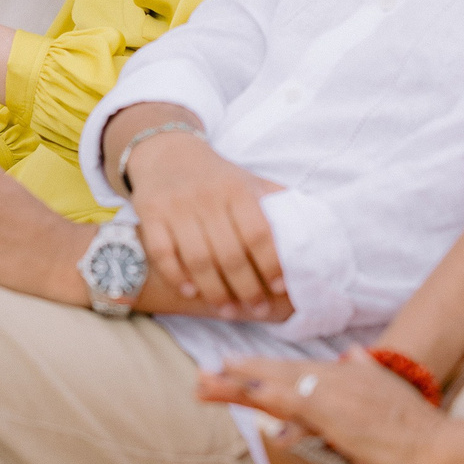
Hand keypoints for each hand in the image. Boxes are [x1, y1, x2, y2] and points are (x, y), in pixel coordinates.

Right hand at [125, 132, 285, 316]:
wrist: (166, 152)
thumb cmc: (217, 177)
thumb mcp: (249, 181)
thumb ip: (277, 202)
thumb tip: (313, 231)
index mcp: (237, 189)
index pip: (258, 233)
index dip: (270, 263)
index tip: (279, 286)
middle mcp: (207, 197)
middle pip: (229, 253)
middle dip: (246, 287)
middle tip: (257, 309)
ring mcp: (176, 206)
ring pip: (197, 258)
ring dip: (214, 290)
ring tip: (227, 310)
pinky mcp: (150, 213)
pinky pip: (163, 253)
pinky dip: (177, 276)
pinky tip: (191, 292)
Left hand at [198, 349, 463, 463]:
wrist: (437, 444)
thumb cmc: (416, 424)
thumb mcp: (388, 388)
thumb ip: (367, 369)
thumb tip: (351, 353)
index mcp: (341, 374)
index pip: (291, 369)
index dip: (259, 369)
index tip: (228, 368)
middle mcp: (333, 378)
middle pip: (276, 374)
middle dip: (238, 376)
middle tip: (201, 378)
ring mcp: (333, 394)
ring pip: (276, 385)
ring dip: (239, 385)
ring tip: (206, 384)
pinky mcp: (336, 414)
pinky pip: (294, 404)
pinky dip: (270, 396)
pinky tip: (247, 394)